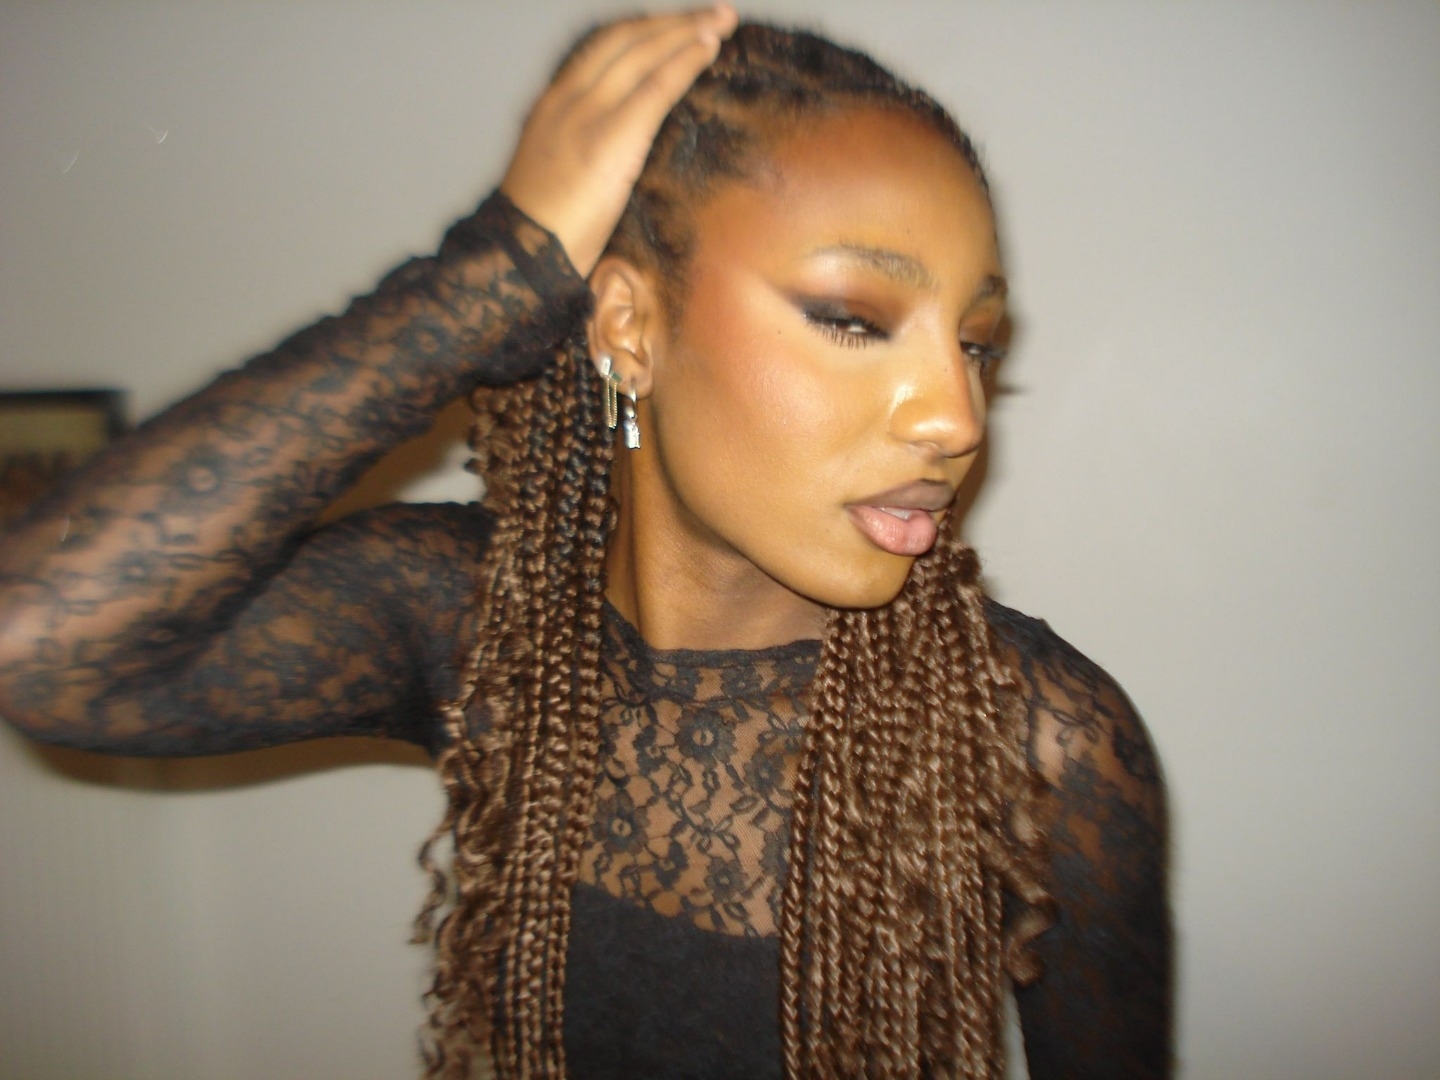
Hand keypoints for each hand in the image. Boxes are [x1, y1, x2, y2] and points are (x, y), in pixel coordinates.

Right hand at [500, 3, 738, 276]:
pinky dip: (686, 60)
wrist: (521, 255)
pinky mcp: (612, 135)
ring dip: (686, 31)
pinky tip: (708, 49)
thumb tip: (613, 164)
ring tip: (720, 21)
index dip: (641, 33)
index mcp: (552, 106)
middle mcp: (568, 98)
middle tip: (712, 14)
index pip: (600, 50)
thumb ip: (583, 156)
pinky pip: (657, 86)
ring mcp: (587, 113)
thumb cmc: (540, 235)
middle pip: (625, 39)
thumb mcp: (555, 179)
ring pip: (643, 52)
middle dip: (671, 21)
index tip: (670, 27)